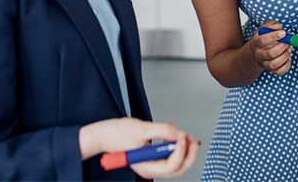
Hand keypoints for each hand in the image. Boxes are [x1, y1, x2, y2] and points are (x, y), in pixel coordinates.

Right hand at [79, 118, 198, 178]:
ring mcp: (151, 164)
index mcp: (146, 167)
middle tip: (193, 140)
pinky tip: (179, 138)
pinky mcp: (151, 156)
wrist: (103, 134)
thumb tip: (178, 133)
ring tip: (188, 138)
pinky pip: (169, 157)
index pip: (171, 165)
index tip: (182, 135)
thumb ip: (162, 131)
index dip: (180, 151)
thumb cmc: (117, 133)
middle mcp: (150, 169)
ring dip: (185, 152)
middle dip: (188, 155)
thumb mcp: (141, 128)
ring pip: (175, 164)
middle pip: (177, 169)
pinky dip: (177, 148)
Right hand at [249, 20, 291, 75]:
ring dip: (285, 56)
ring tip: (289, 49)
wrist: (256, 52)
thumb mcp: (264, 28)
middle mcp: (259, 55)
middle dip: (282, 47)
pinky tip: (288, 57)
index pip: (263, 40)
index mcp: (256, 43)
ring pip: (274, 64)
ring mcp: (264, 64)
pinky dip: (287, 65)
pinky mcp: (271, 71)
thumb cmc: (263, 38)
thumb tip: (279, 27)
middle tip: (289, 42)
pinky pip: (279, 72)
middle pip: (270, 53)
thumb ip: (271, 25)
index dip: (274, 36)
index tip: (283, 32)